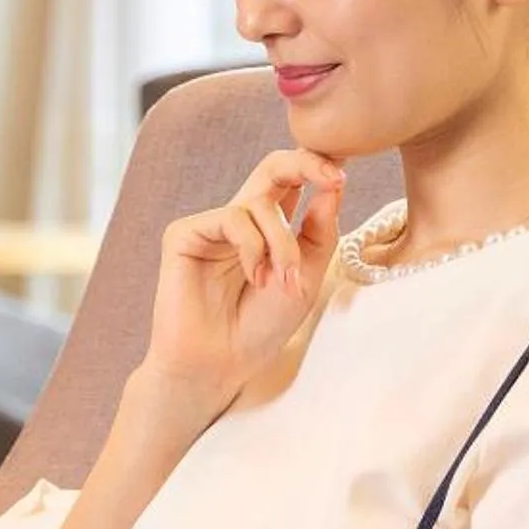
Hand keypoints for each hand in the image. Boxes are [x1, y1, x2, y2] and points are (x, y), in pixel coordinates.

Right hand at [144, 149, 345, 399]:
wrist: (221, 364)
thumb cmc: (261, 328)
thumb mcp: (307, 277)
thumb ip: (320, 231)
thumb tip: (333, 183)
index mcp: (268, 229)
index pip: (293, 182)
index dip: (319, 168)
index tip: (344, 174)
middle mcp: (240, 221)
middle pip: (273, 167)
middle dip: (306, 164)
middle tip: (334, 176)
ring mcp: (211, 226)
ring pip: (259, 202)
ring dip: (282, 242)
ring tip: (282, 281)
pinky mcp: (184, 234)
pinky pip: (232, 218)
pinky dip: (253, 248)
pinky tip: (255, 277)